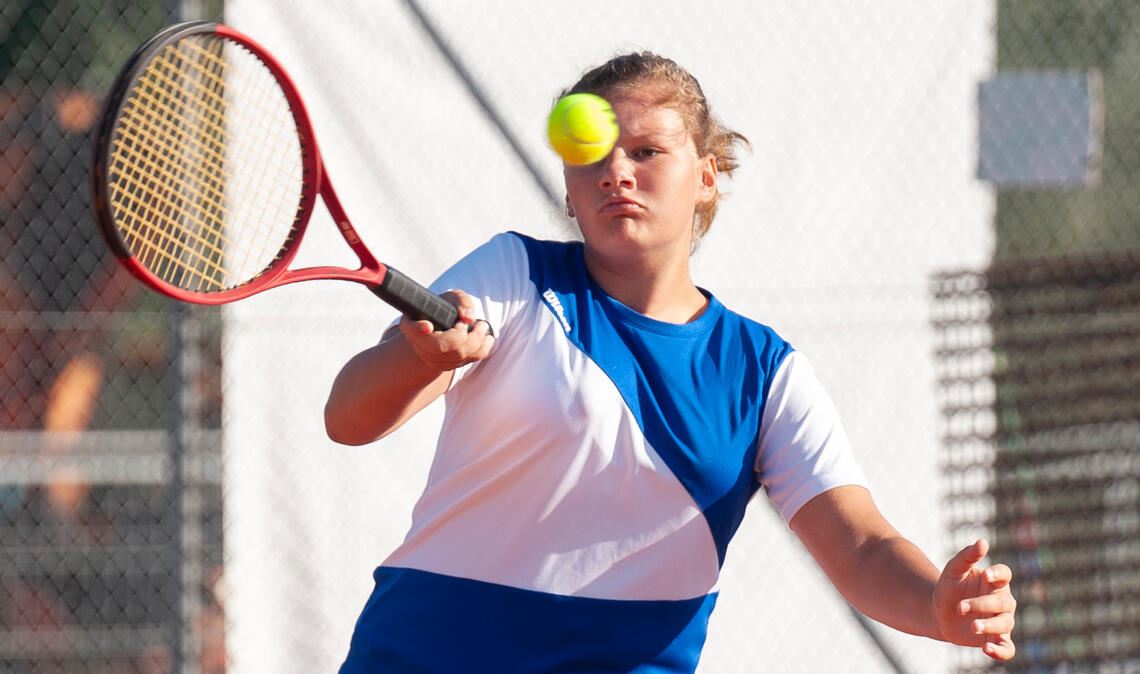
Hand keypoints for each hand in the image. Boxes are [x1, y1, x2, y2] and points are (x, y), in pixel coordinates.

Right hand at [398, 289, 493, 371]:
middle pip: (442, 347)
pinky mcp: (446, 366)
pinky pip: (466, 362)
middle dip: (464, 335)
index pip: (412, 329)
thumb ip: (461, 302)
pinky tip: (487, 339)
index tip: (427, 326)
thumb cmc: (446, 308)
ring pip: (457, 356)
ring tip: (483, 326)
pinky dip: (481, 350)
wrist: (444, 325)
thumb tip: (468, 319)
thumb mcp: (452, 298)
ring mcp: (431, 359)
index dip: (418, 329)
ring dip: (476, 341)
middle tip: (477, 322)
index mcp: (412, 324)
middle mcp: (419, 344)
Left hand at [934, 538, 1015, 659]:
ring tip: (972, 627)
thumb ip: (966, 556)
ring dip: (990, 625)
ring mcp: (1001, 620)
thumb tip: (983, 541)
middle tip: (960, 607)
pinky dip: (1001, 651)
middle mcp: (1002, 601)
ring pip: (1005, 623)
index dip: (999, 574)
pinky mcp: (996, 639)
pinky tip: (987, 649)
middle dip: (983, 604)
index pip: (1005, 574)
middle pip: (1003, 602)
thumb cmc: (949, 588)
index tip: (986, 575)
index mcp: (993, 581)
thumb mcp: (953, 571)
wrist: (938, 613)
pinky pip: (1008, 648)